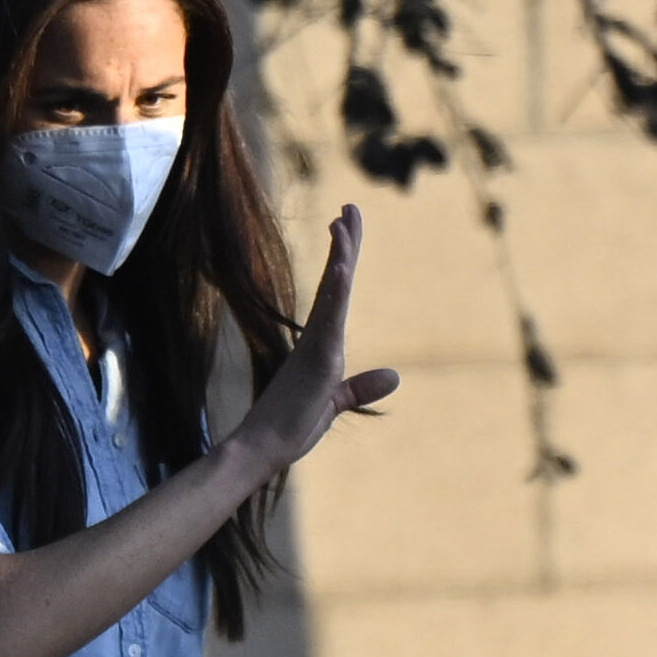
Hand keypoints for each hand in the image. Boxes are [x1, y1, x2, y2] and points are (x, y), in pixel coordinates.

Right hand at [229, 204, 400, 476]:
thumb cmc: (290, 426)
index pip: (338, 293)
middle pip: (337, 282)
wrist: (263, 449)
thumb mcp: (336, 402)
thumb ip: (361, 387)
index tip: (346, 225)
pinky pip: (329, 320)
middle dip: (345, 243)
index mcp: (323, 343)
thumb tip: (394, 376)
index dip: (344, 259)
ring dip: (341, 256)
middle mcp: (320, 337)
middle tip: (350, 207)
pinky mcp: (316, 359)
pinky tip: (341, 267)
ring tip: (345, 220)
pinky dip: (336, 293)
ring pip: (333, 293)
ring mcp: (317, 345)